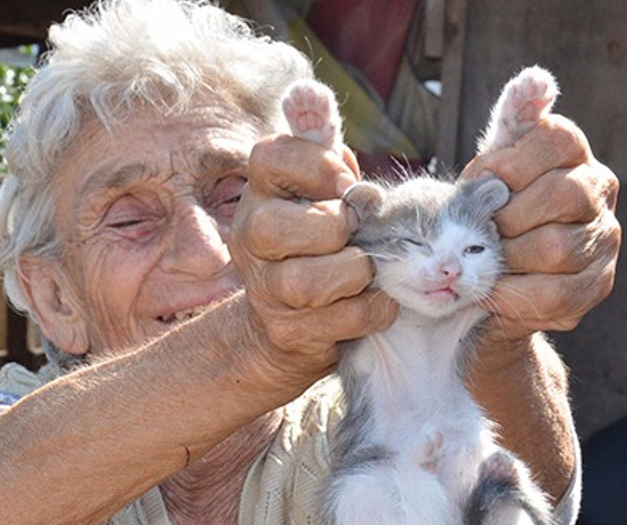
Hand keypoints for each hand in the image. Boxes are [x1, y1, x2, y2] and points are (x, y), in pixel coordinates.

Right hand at [230, 134, 398, 385]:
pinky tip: (377, 301)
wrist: (290, 322)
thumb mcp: (318, 183)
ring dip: (355, 274)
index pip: (270, 157)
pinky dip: (371, 310)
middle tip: (355, 233)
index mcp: (258, 192)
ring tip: (368, 270)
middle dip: (332, 229)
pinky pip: (338, 320)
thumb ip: (317, 137)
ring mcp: (264, 291)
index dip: (318, 166)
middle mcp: (250, 239)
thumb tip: (308, 90)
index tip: (345, 183)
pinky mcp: (288, 333)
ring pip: (307, 282)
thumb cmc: (317, 238)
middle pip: (275, 227)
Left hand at [461, 114, 620, 341]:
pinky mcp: (595, 286)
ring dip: (507, 257)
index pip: (557, 140)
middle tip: (481, 229)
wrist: (488, 281)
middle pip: (562, 195)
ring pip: (556, 247)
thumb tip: (535, 79)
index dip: (511, 163)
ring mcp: (603, 240)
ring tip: (486, 260)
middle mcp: (599, 191)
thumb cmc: (488, 212)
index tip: (481, 181)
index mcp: (573, 153)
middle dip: (508, 216)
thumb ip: (511, 121)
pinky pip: (553, 293)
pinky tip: (495, 289)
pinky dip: (513, 294)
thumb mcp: (491, 167)